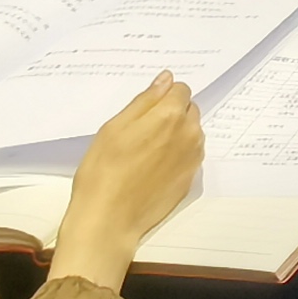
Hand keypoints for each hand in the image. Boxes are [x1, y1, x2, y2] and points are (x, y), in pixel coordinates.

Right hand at [51, 73, 204, 291]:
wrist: (109, 219)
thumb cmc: (103, 170)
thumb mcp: (114, 127)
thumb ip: (145, 100)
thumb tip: (166, 79)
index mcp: (170, 115)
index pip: (180, 89)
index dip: (163, 96)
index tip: (145, 110)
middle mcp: (190, 133)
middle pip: (188, 110)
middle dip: (171, 114)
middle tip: (142, 131)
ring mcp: (193, 158)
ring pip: (190, 133)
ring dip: (176, 134)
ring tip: (146, 152)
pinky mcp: (191, 179)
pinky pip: (189, 155)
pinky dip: (176, 155)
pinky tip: (153, 169)